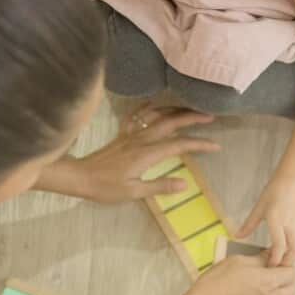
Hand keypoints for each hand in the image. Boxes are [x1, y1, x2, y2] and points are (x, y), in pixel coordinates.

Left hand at [35, 105, 217, 202]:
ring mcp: (130, 134)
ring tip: (189, 109)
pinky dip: (147, 106)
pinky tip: (154, 103)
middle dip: (192, 118)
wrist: (79, 176)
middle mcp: (141, 139)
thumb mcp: (134, 192)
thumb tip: (185, 184)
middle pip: (171, 122)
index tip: (215, 145)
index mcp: (147, 154)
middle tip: (210, 116)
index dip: (199, 144)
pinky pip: (136, 115)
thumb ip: (160, 186)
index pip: (179, 145)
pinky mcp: (122, 134)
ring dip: (174, 109)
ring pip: (156, 115)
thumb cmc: (105, 187)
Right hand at [183, 255, 294, 294]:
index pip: (292, 273)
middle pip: (290, 289)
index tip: (273, 265)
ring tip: (254, 290)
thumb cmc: (215, 284)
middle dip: (283, 281)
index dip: (284, 266)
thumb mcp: (237, 262)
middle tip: (267, 276)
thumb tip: (270, 254)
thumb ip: (259, 259)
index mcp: (268, 282)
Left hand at [238, 176, 294, 265]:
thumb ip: (249, 224)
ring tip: (284, 259)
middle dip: (285, 262)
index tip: (269, 265)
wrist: (291, 181)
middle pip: (293, 251)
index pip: (279, 246)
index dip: (275, 259)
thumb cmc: (273, 192)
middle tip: (276, 265)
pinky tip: (291, 250)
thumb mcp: (258, 208)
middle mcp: (290, 224)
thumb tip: (237, 236)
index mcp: (276, 220)